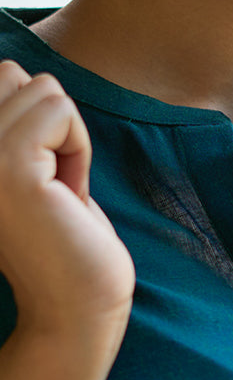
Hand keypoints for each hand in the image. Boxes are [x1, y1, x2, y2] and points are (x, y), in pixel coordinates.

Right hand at [0, 61, 134, 341]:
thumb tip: (12, 70)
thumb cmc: (64, 238)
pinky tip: (67, 194)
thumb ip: (14, 126)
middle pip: (14, 74)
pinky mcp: (6, 167)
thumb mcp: (29, 168)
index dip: (36, 122)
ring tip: (56, 192)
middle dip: (50, 122)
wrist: (76, 308)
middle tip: (50, 184)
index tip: (37, 180)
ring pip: (42, 88)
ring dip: (66, 138)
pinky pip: (60, 110)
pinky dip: (78, 148)